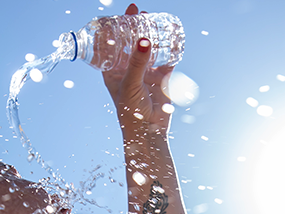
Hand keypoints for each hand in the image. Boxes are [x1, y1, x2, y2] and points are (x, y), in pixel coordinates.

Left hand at [102, 3, 174, 134]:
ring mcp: (146, 72)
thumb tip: (144, 40)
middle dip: (135, 26)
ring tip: (153, 18)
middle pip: (131, 42)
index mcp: (114, 71)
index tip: (121, 14)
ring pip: (149, 48)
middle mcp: (129, 69)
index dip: (115, 28)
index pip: (112, 45)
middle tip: (139, 12)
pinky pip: (167, 58)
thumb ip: (137, 62)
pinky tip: (172, 36)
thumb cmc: (130, 112)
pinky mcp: (162, 77)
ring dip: (151, 34)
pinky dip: (170, 47)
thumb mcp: (130, 84)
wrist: (148, 131)